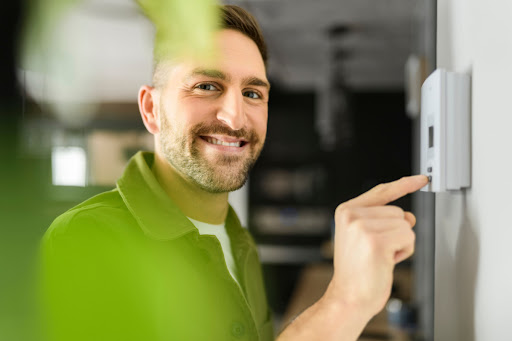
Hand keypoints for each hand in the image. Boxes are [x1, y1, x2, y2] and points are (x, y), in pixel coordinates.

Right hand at [324, 175, 428, 318]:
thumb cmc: (357, 272)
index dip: (404, 184)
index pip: (381, 192)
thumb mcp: (363, 238)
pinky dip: (404, 251)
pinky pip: (408, 237)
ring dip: (400, 244)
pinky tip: (386, 261)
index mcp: (346, 211)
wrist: (348, 297)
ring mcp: (362, 227)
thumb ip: (383, 220)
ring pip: (405, 225)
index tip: (421, 179)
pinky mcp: (376, 241)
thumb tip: (409, 217)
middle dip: (395, 233)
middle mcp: (352, 215)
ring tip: (380, 257)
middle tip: (376, 252)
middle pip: (398, 211)